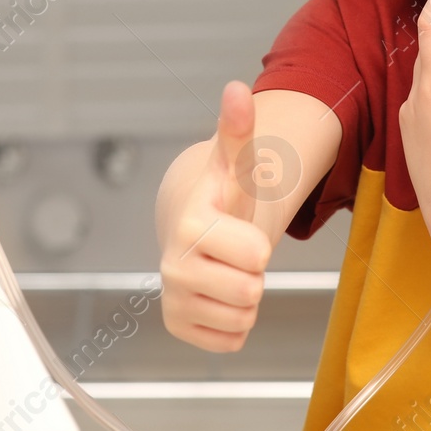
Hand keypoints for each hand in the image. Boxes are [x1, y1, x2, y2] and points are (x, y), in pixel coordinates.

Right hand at [157, 81, 271, 352]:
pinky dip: (232, 322)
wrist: (192, 229)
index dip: (257, 242)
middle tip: (234, 253)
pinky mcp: (177, 327)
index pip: (256, 255)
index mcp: (190, 224)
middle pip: (251, 291)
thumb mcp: (236, 166)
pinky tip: (218, 294)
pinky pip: (232, 341)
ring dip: (244, 298)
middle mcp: (172, 265)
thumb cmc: (222, 198)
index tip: (236, 226)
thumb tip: (237, 89)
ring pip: (243, 318)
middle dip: (252, 273)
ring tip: (226, 270)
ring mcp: (172, 299)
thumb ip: (239, 130)